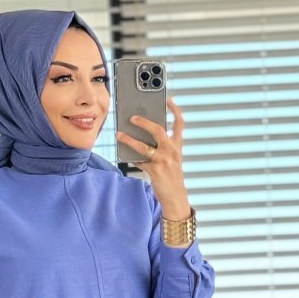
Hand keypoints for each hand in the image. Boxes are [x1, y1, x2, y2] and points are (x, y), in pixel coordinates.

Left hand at [115, 96, 190, 217]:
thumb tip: (142, 135)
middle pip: (158, 130)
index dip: (174, 110)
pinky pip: (139, 161)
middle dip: (144, 122)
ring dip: (129, 139)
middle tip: (132, 117)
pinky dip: (131, 157)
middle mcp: (172, 151)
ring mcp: (164, 161)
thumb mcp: (171, 159)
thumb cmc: (171, 177)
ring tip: (119, 134)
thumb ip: (162, 147)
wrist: (175, 197)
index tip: (167, 99)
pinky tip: (124, 154)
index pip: (179, 124)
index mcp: (177, 146)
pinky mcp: (155, 171)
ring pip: (144, 146)